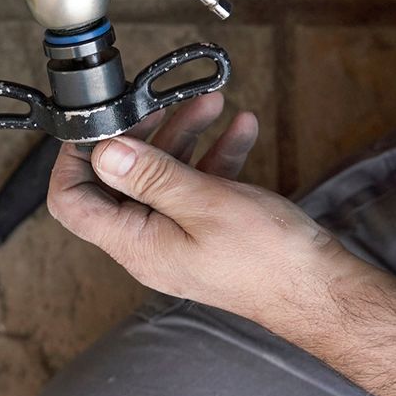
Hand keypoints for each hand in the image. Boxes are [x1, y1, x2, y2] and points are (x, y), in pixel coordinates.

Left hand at [46, 93, 355, 323]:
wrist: (322, 291)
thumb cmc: (268, 258)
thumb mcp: (205, 202)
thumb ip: (150, 175)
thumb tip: (103, 152)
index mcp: (136, 243)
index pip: (73, 203)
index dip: (75, 159)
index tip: (98, 124)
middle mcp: (150, 243)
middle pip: (121, 180)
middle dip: (142, 134)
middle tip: (160, 104)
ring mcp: (178, 238)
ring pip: (164, 176)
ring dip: (185, 135)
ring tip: (211, 104)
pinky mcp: (208, 232)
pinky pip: (199, 186)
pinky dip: (216, 154)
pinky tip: (241, 129)